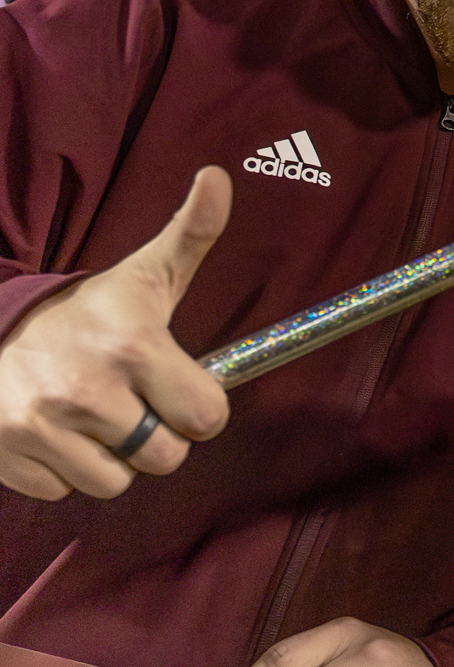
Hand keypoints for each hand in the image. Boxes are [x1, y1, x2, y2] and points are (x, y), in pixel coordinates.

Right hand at [0, 168, 231, 500]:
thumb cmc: (89, 310)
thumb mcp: (145, 273)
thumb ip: (193, 233)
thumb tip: (219, 175)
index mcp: (133, 346)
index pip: (206, 416)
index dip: (198, 407)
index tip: (177, 387)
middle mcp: (87, 390)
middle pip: (164, 457)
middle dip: (157, 436)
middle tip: (134, 402)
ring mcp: (43, 427)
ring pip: (116, 481)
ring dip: (112, 457)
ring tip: (95, 415)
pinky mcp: (9, 456)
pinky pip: (65, 491)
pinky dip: (64, 469)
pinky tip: (57, 430)